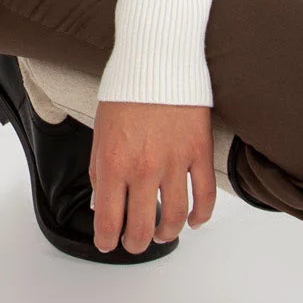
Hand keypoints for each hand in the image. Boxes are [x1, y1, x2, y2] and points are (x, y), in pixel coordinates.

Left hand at [89, 100, 216, 252]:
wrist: (157, 59)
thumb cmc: (125, 91)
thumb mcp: (100, 131)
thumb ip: (98, 171)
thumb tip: (101, 203)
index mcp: (112, 163)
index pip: (108, 219)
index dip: (107, 240)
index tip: (107, 244)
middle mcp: (143, 168)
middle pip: (141, 227)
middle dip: (135, 243)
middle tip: (133, 243)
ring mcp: (174, 162)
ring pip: (175, 218)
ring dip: (167, 234)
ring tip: (160, 234)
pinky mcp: (199, 152)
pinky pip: (204, 196)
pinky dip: (201, 215)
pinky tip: (193, 222)